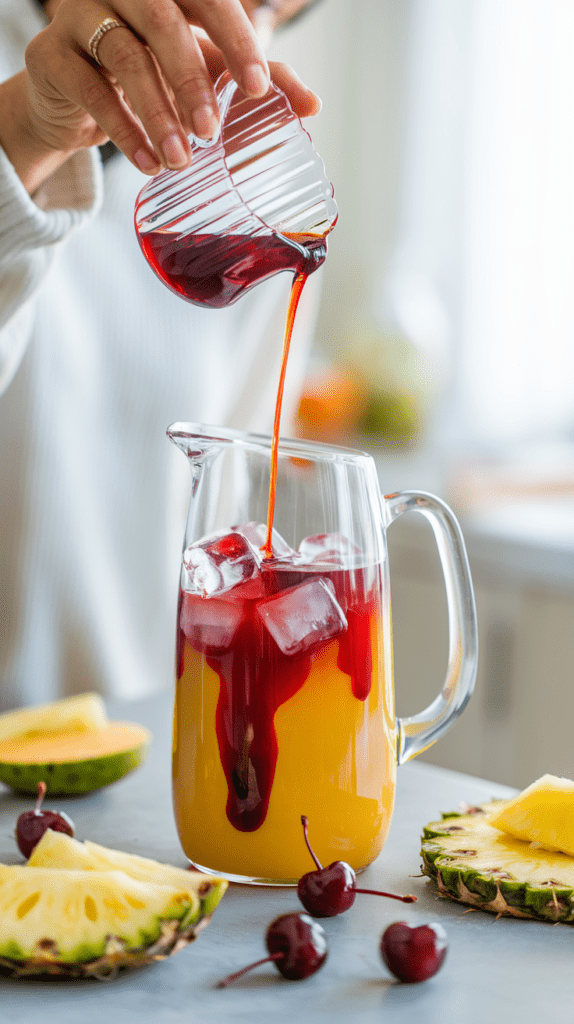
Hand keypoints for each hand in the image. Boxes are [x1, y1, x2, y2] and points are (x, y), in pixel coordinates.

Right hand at [22, 0, 320, 176]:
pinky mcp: (51, 53)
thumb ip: (253, 79)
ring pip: (124, 55)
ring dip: (157, 113)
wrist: (76, 96)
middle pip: (162, 20)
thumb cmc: (150, 72)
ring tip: (180, 159)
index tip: (258, 90)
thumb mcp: (205, 70)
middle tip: (212, 132)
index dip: (236, 39)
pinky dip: (123, 129)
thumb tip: (312, 105)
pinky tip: (148, 162)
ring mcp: (81, 16)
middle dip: (192, 80)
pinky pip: (89, 88)